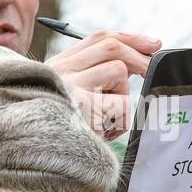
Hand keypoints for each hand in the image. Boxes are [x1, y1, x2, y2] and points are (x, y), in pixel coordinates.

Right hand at [45, 30, 160, 139]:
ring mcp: (71, 86)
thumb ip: (95, 76)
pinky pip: (122, 103)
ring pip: (118, 71)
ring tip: (106, 118)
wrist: (37, 154)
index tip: (153, 44)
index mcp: (59, 65)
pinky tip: (105, 132)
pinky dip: (121, 120)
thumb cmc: (62, 132)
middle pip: (111, 47)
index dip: (130, 38)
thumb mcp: (72, 98)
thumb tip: (137, 64)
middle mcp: (61, 70)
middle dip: (139, 57)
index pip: (99, 38)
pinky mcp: (83, 106)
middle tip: (153, 70)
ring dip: (122, 95)